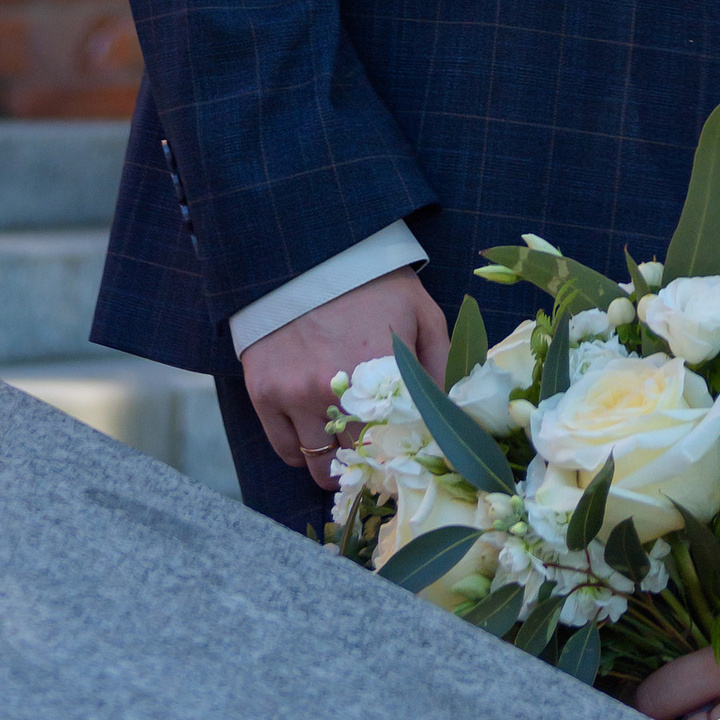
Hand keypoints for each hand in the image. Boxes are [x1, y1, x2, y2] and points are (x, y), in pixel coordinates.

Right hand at [241, 265, 450, 484]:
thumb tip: (454, 418)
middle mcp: (336, 388)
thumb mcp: (422, 314)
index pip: (402, 444)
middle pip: (361, 460)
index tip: (410, 458)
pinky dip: (303, 451)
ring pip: (321, 466)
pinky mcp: (264, 393)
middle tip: (379, 453)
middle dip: (374, 462)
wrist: (308, 253)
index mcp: (381, 369)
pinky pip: (287, 451)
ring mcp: (295, 393)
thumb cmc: (374, 284)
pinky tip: (318, 431)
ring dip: (337, 463)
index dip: (408, 458)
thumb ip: (442, 367)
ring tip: (347, 445)